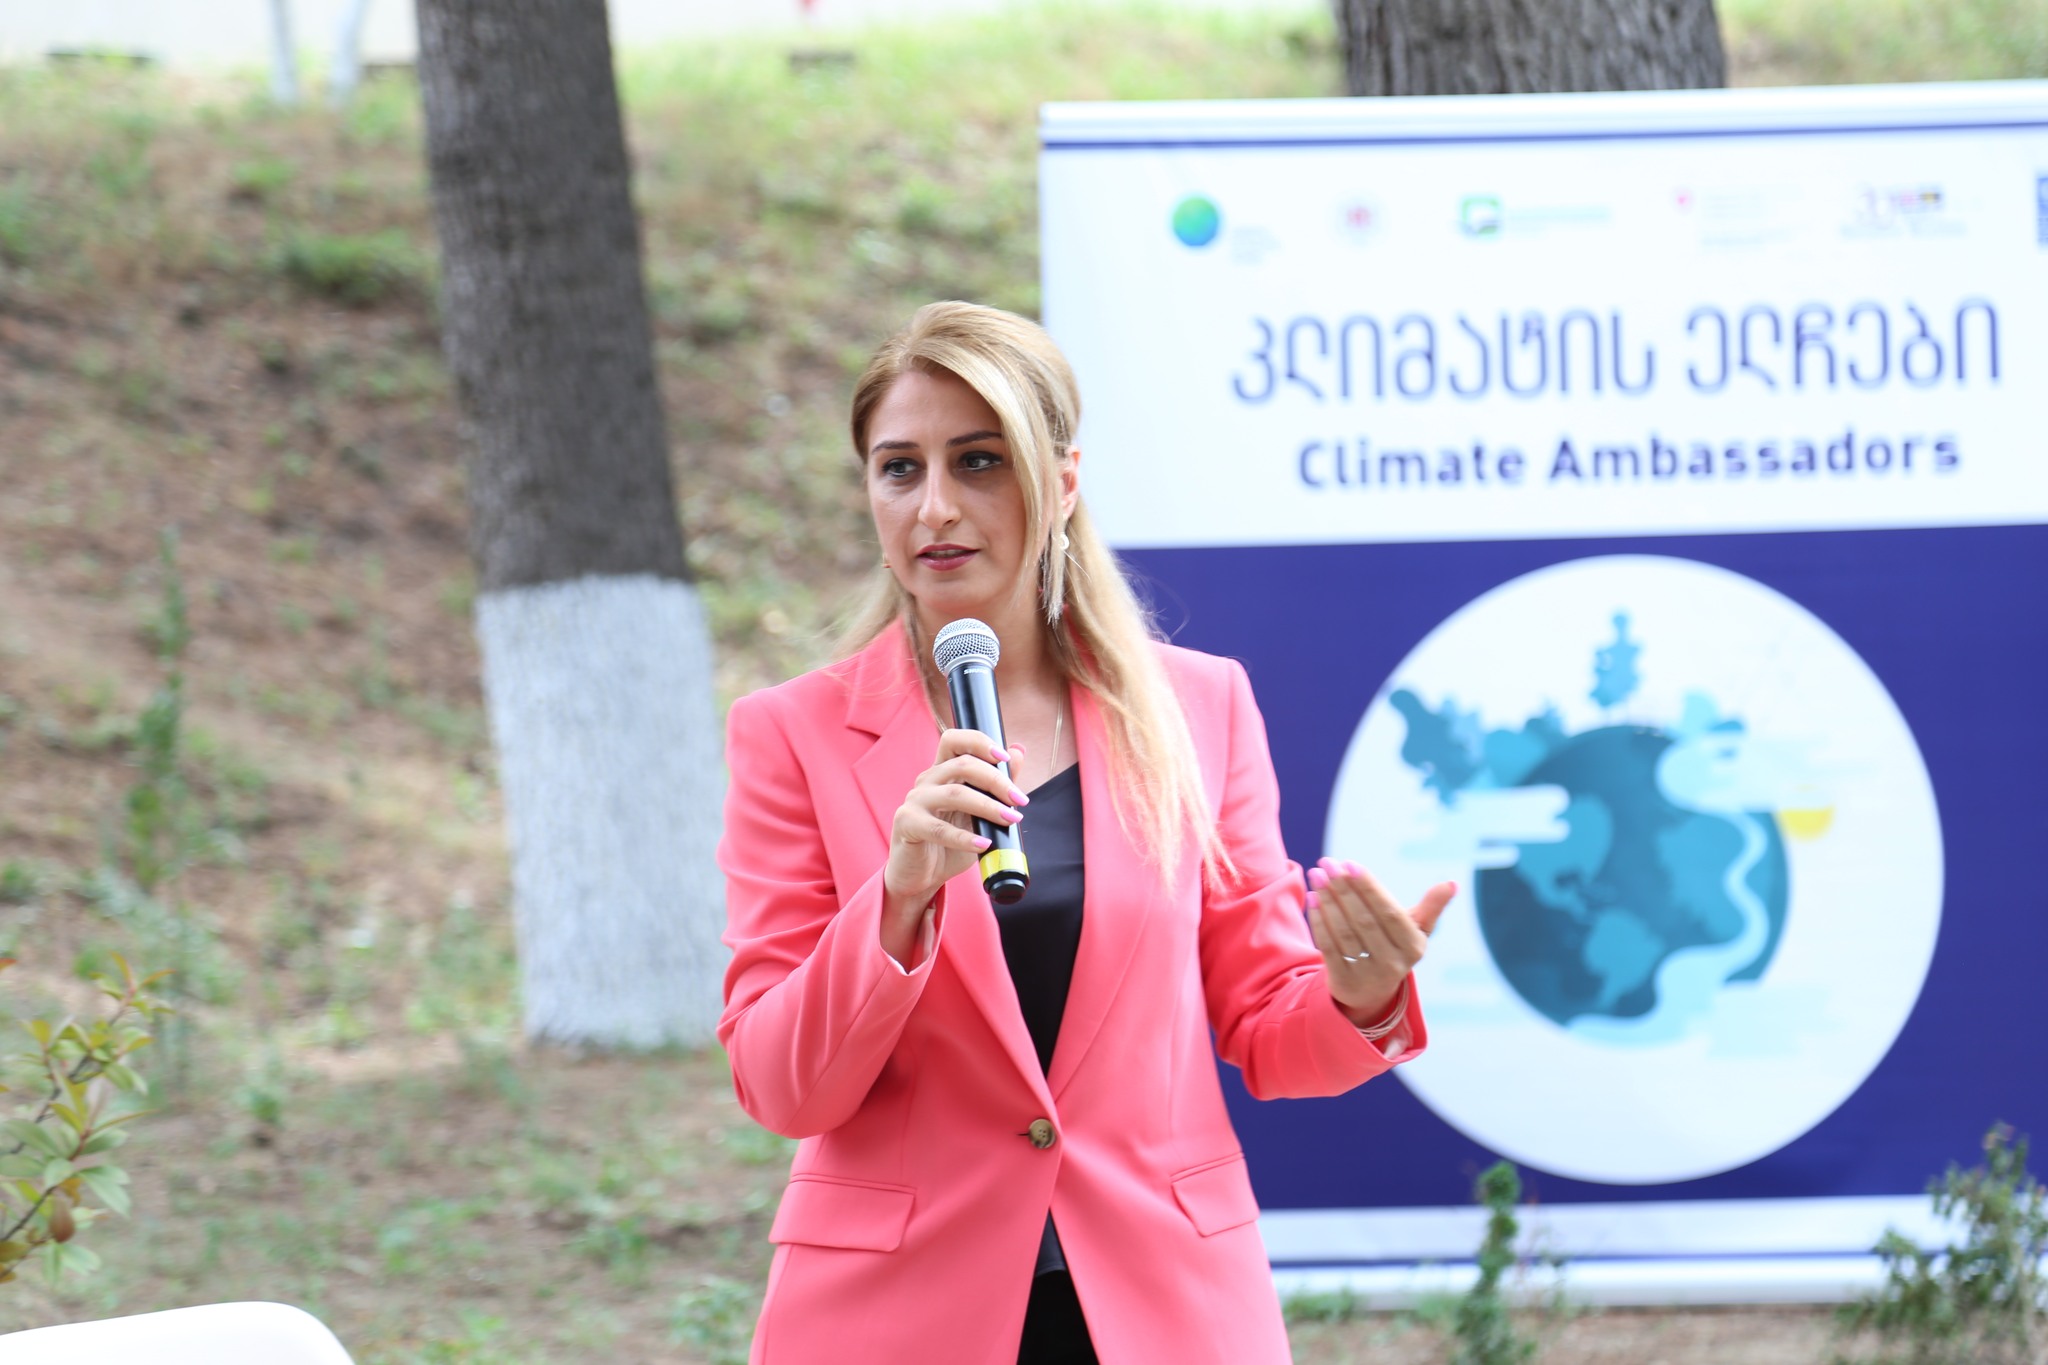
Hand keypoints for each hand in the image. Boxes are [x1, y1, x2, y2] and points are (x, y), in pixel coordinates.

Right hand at [879, 728, 1026, 961]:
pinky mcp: (907, 824)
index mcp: (942, 771)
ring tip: (1011, 820)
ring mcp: (914, 801)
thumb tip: (1018, 752)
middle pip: (962, 764)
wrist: (920, 876)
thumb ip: (996, 786)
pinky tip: (984, 844)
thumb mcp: (978, 815)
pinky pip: (938, 828)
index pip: (954, 740)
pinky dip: (964, 837)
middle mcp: (926, 780)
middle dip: (997, 781)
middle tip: (1020, 801)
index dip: (979, 742)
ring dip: (988, 806)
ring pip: (955, 793)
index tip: (1005, 758)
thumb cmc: (949, 844)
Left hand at [1307, 859, 1454, 1027]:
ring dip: (1329, 900)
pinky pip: (1328, 947)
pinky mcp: (1344, 982)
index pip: (1388, 912)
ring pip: (1344, 931)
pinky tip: (1313, 898)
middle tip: (1328, 863)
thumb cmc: (1394, 947)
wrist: (1371, 991)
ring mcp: (1367, 975)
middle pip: (1363, 919)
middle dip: (1344, 888)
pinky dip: (1320, 921)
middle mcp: (1393, 964)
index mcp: (1413, 947)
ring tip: (1317, 874)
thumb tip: (1452, 884)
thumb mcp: (1416, 931)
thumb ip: (1431, 907)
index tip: (1350, 863)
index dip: (1368, 887)